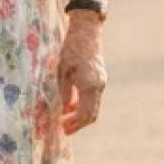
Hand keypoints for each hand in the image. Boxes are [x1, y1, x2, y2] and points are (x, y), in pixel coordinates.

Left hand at [57, 14, 106, 134]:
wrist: (86, 33)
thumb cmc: (71, 49)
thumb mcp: (62, 71)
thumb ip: (64, 91)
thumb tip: (66, 109)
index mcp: (89, 85)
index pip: (85, 113)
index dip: (75, 124)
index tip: (63, 129)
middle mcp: (98, 86)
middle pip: (92, 114)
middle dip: (79, 124)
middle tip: (64, 130)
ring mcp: (101, 82)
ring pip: (94, 107)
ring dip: (81, 115)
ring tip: (65, 120)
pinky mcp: (100, 79)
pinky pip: (93, 98)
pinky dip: (84, 105)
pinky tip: (70, 106)